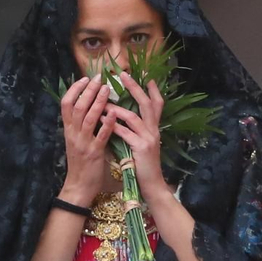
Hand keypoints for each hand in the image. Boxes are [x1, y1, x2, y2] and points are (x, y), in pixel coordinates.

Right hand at [57, 76, 114, 201]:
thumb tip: (90, 106)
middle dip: (88, 90)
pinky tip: (114, 113)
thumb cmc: (80, 163)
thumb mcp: (76, 141)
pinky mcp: (94, 153)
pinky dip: (107, 123)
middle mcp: (73, 134)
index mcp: (68, 130)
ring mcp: (83, 143)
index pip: (65, 104)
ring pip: (88, 118)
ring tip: (107, 89)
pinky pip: (100, 135)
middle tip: (99, 78)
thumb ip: (81, 125)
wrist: (79, 187)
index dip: (74, 89)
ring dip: (98, 102)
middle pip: (77, 106)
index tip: (85, 78)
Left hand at [109, 74, 167, 198]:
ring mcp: (149, 138)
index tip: (146, 76)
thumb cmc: (143, 164)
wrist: (151, 185)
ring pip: (134, 117)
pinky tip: (104, 121)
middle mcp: (154, 130)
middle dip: (135, 88)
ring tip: (104, 100)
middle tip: (124, 74)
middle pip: (147, 103)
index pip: (157, 104)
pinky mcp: (141, 148)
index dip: (153, 90)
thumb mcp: (143, 143)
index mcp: (154, 128)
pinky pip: (126, 134)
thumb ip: (137, 130)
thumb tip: (123, 116)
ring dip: (118, 108)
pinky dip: (114, 126)